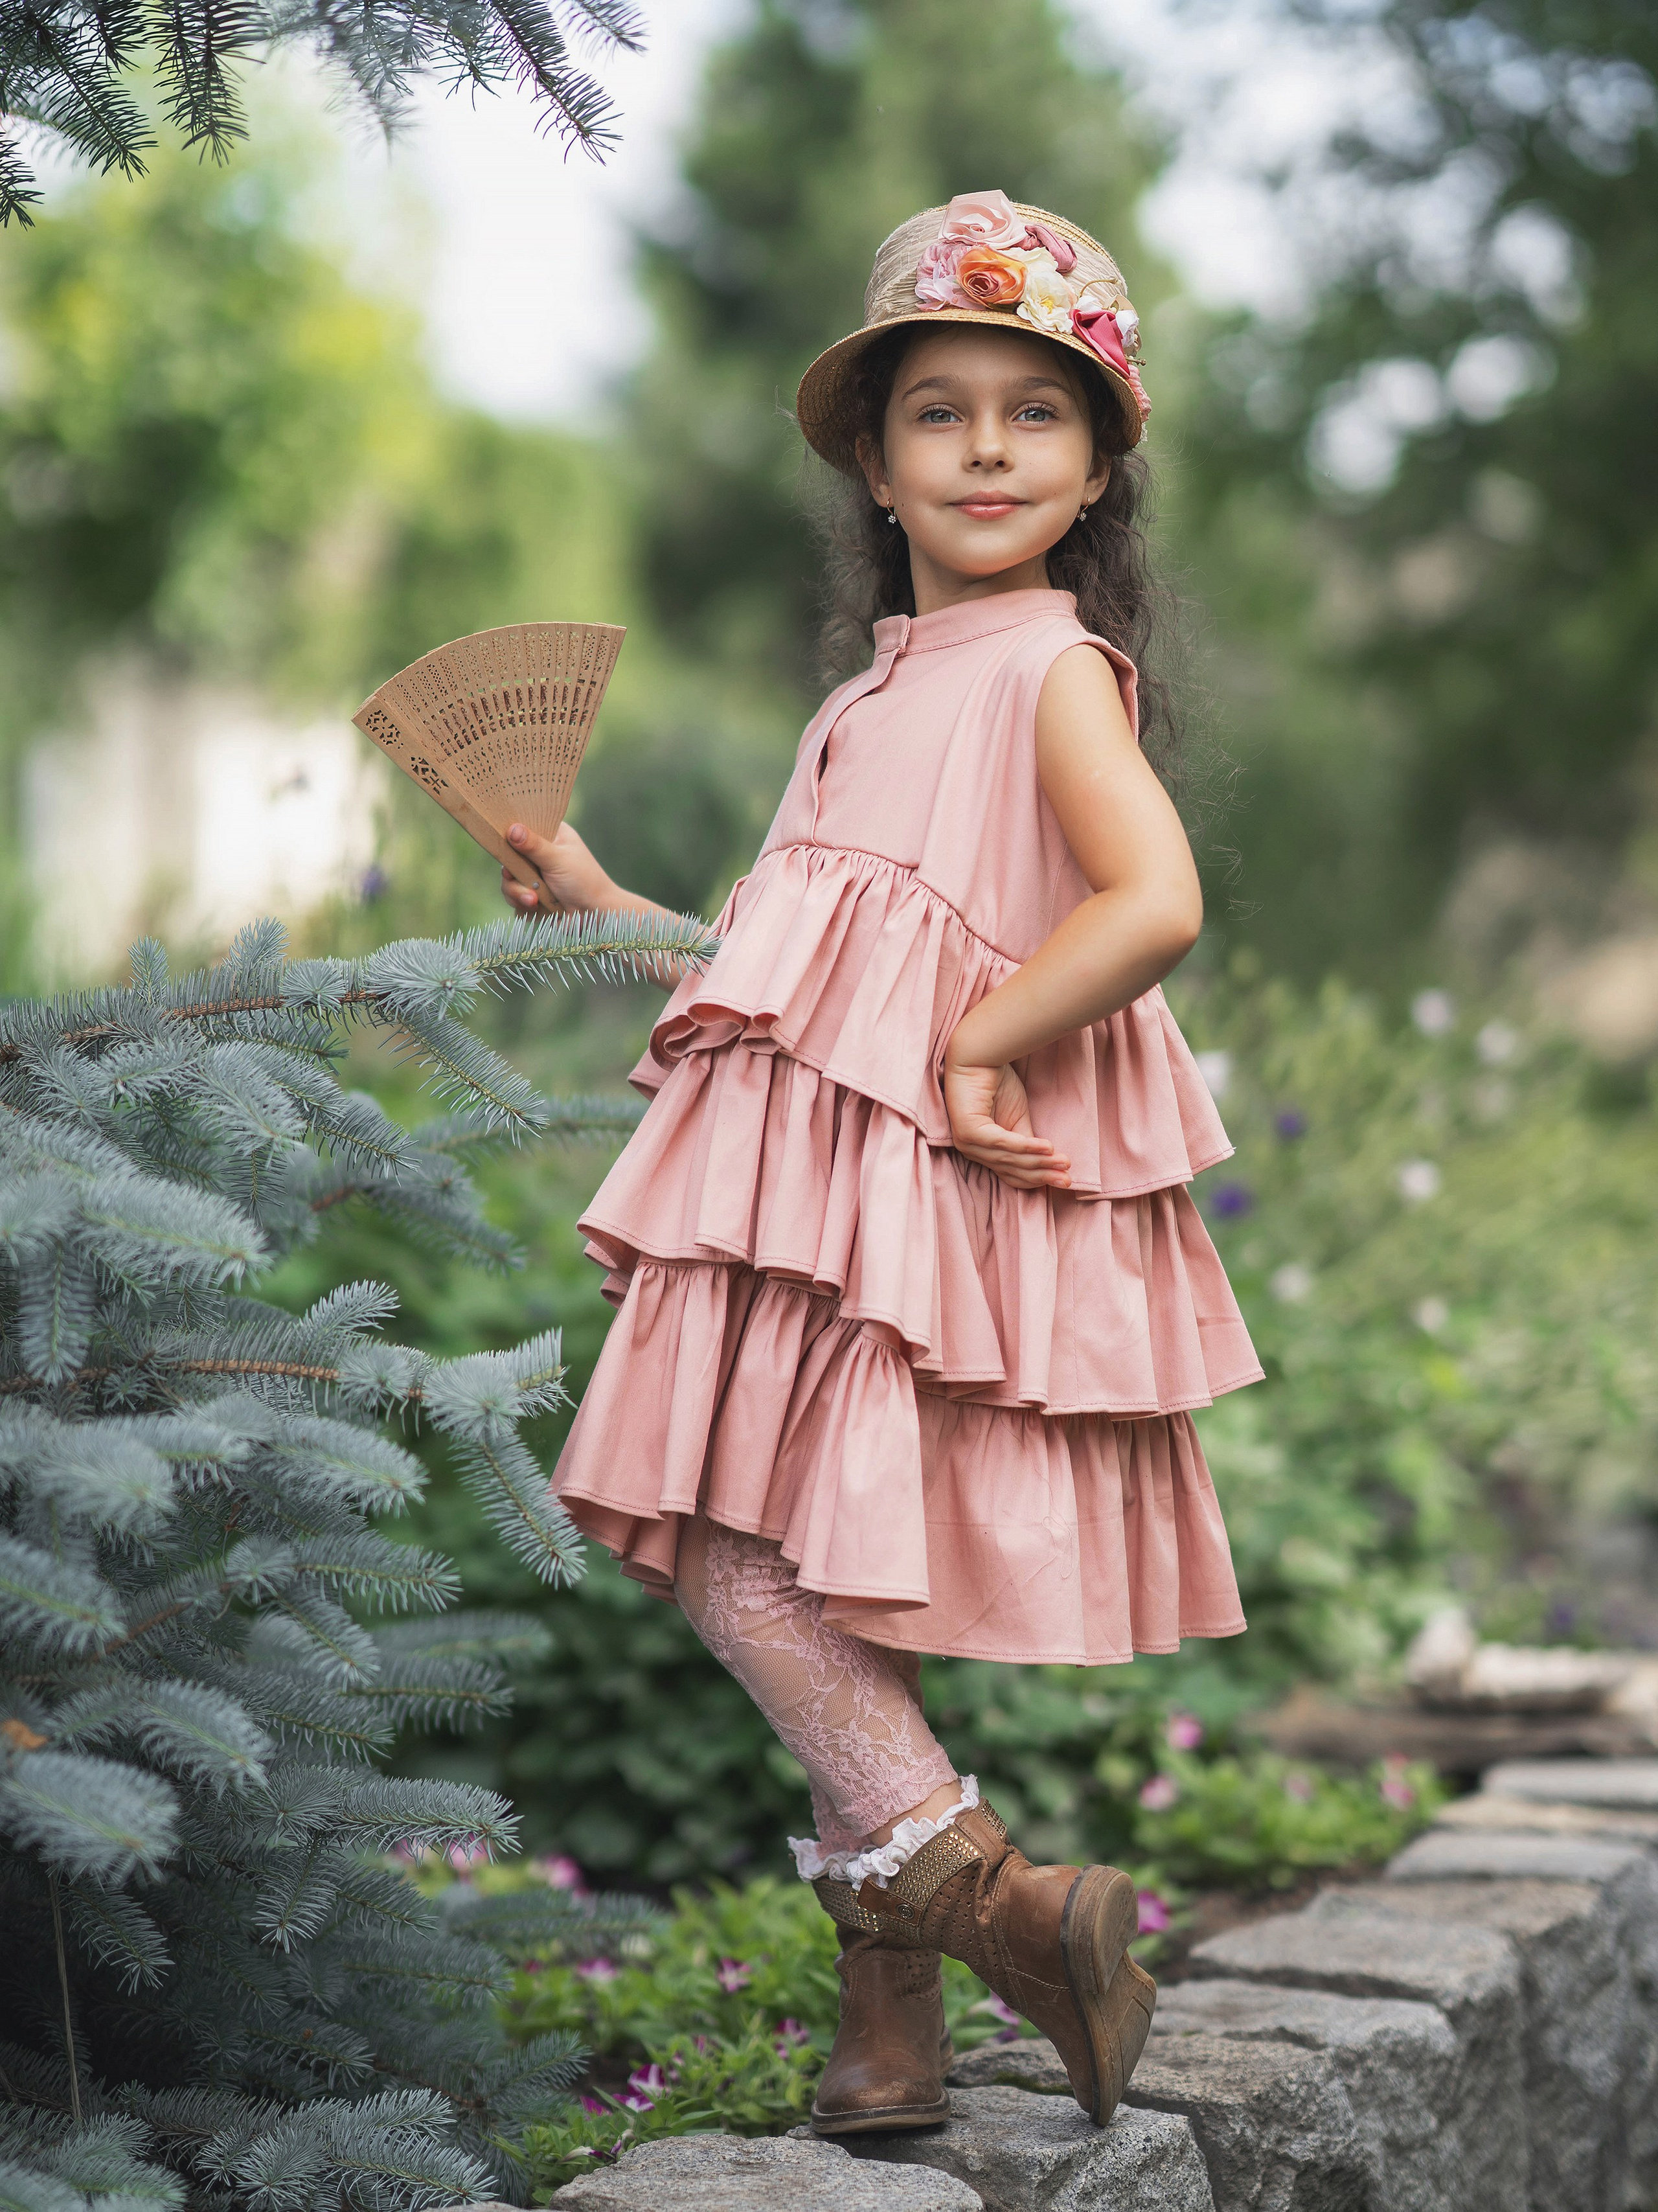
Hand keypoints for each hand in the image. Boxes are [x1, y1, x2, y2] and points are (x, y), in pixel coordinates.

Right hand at [500, 822, 615, 915]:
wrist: (596, 916)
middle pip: (509, 856)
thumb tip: (511, 829)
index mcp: (551, 835)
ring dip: (517, 892)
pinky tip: (534, 907)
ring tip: (533, 900)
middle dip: (512, 872)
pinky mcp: (531, 894)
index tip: (503, 840)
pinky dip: (520, 903)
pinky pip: (513, 897)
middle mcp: (540, 852)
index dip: (509, 832)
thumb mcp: (558, 860)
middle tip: (514, 878)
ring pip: (509, 880)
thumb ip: (534, 846)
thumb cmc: (585, 882)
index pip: (523, 825)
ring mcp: (535, 874)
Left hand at [942, 1056, 1070, 1189]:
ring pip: (1009, 1159)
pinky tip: (1048, 1147)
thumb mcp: (1018, 1119)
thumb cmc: (996, 1084)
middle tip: (1068, 1179)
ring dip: (1039, 1162)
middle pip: (1013, 1170)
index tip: (1066, 1180)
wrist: (979, 1055)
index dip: (1039, 1179)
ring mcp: (967, 1142)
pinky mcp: (968, 1130)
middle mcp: (972, 1151)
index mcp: (982, 1151)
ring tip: (1064, 1162)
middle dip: (1043, 1175)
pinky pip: (1002, 1143)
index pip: (1012, 1174)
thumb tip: (1049, 1164)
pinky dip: (1026, 1147)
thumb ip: (1028, 1143)